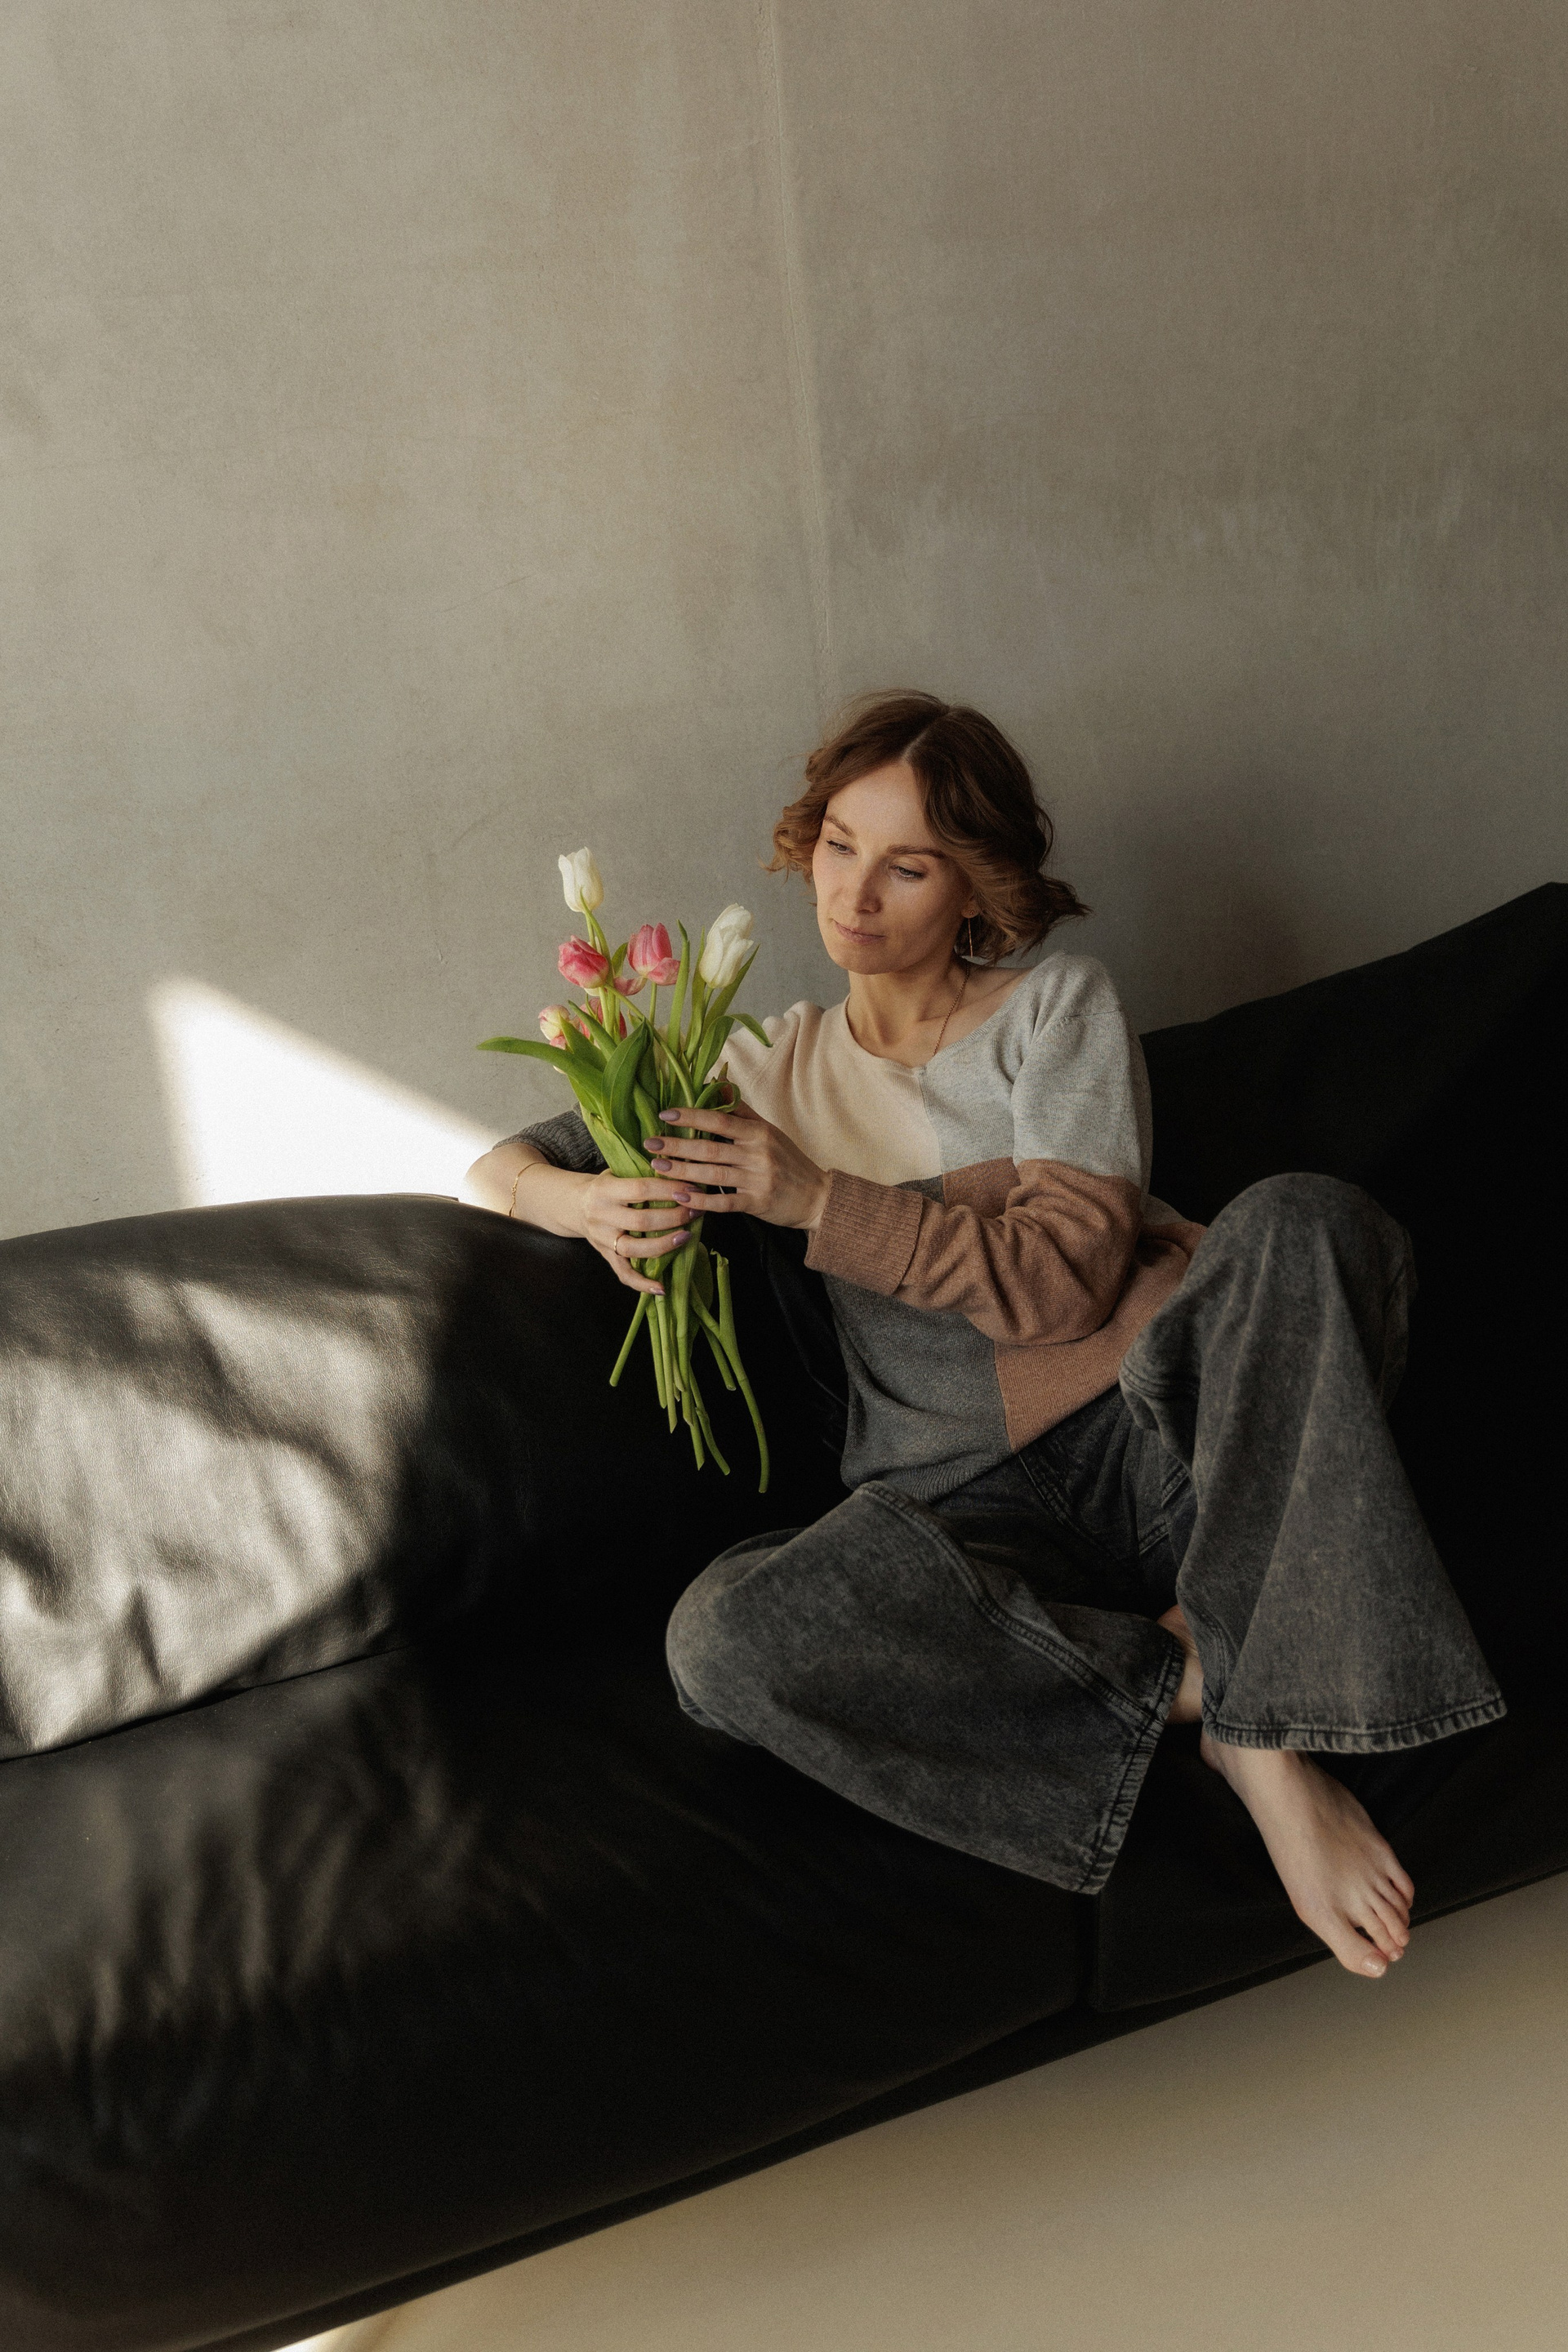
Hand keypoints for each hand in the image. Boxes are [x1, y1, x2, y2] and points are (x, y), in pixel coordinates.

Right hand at [577, 1171, 692, 1295]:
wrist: (573, 1204)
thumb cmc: (605, 1186)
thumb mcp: (617, 1172)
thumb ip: (641, 1172)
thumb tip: (680, 1166)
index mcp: (605, 1190)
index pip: (641, 1189)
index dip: (669, 1190)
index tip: (692, 1189)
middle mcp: (601, 1215)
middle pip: (641, 1221)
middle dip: (674, 1217)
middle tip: (696, 1211)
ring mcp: (602, 1239)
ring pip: (634, 1249)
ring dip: (664, 1245)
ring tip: (687, 1236)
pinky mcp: (605, 1256)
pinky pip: (623, 1274)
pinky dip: (642, 1284)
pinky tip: (662, 1288)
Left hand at [644, 1102, 829, 1230]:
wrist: (818, 1196)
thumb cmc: (788, 1161)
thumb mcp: (769, 1131)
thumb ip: (742, 1110)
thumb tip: (718, 1082)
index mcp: (759, 1132)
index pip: (720, 1120)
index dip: (691, 1117)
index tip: (665, 1115)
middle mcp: (759, 1154)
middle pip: (711, 1148)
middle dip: (677, 1146)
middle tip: (650, 1144)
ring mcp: (758, 1180)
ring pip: (713, 1175)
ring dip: (682, 1171)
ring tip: (657, 1167)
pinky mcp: (758, 1204)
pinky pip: (724, 1203)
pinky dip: (701, 1201)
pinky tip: (681, 1197)